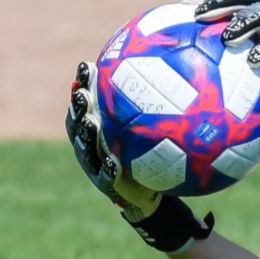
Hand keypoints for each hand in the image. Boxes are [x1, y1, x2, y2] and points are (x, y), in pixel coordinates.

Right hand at [66, 61, 161, 220]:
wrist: (159, 192)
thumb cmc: (159, 155)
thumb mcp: (160, 128)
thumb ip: (161, 104)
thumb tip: (180, 70)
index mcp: (100, 129)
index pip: (87, 104)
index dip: (83, 86)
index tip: (87, 66)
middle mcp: (93, 145)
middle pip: (79, 124)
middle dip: (79, 108)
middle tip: (83, 92)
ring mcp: (97, 166)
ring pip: (86, 150)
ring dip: (86, 136)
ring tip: (90, 121)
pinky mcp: (110, 188)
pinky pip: (107, 179)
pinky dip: (108, 170)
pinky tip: (114, 162)